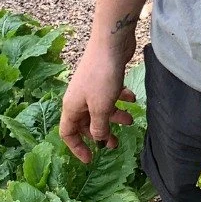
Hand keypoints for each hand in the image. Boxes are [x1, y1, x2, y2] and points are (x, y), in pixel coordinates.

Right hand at [59, 41, 136, 163]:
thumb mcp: (101, 107)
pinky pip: (110, 94)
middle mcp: (79, 98)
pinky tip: (133, 99)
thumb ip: (99, 127)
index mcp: (71, 107)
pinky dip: (120, 98)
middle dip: (101, 133)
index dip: (77, 148)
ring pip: (101, 109)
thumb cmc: (102, 77)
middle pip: (86, 123)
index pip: (67, 133)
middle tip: (116, 144)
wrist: (111, 42)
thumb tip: (98, 140)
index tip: (91, 159)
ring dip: (115, 116)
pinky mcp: (104, 78)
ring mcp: (91, 87)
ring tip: (130, 120)